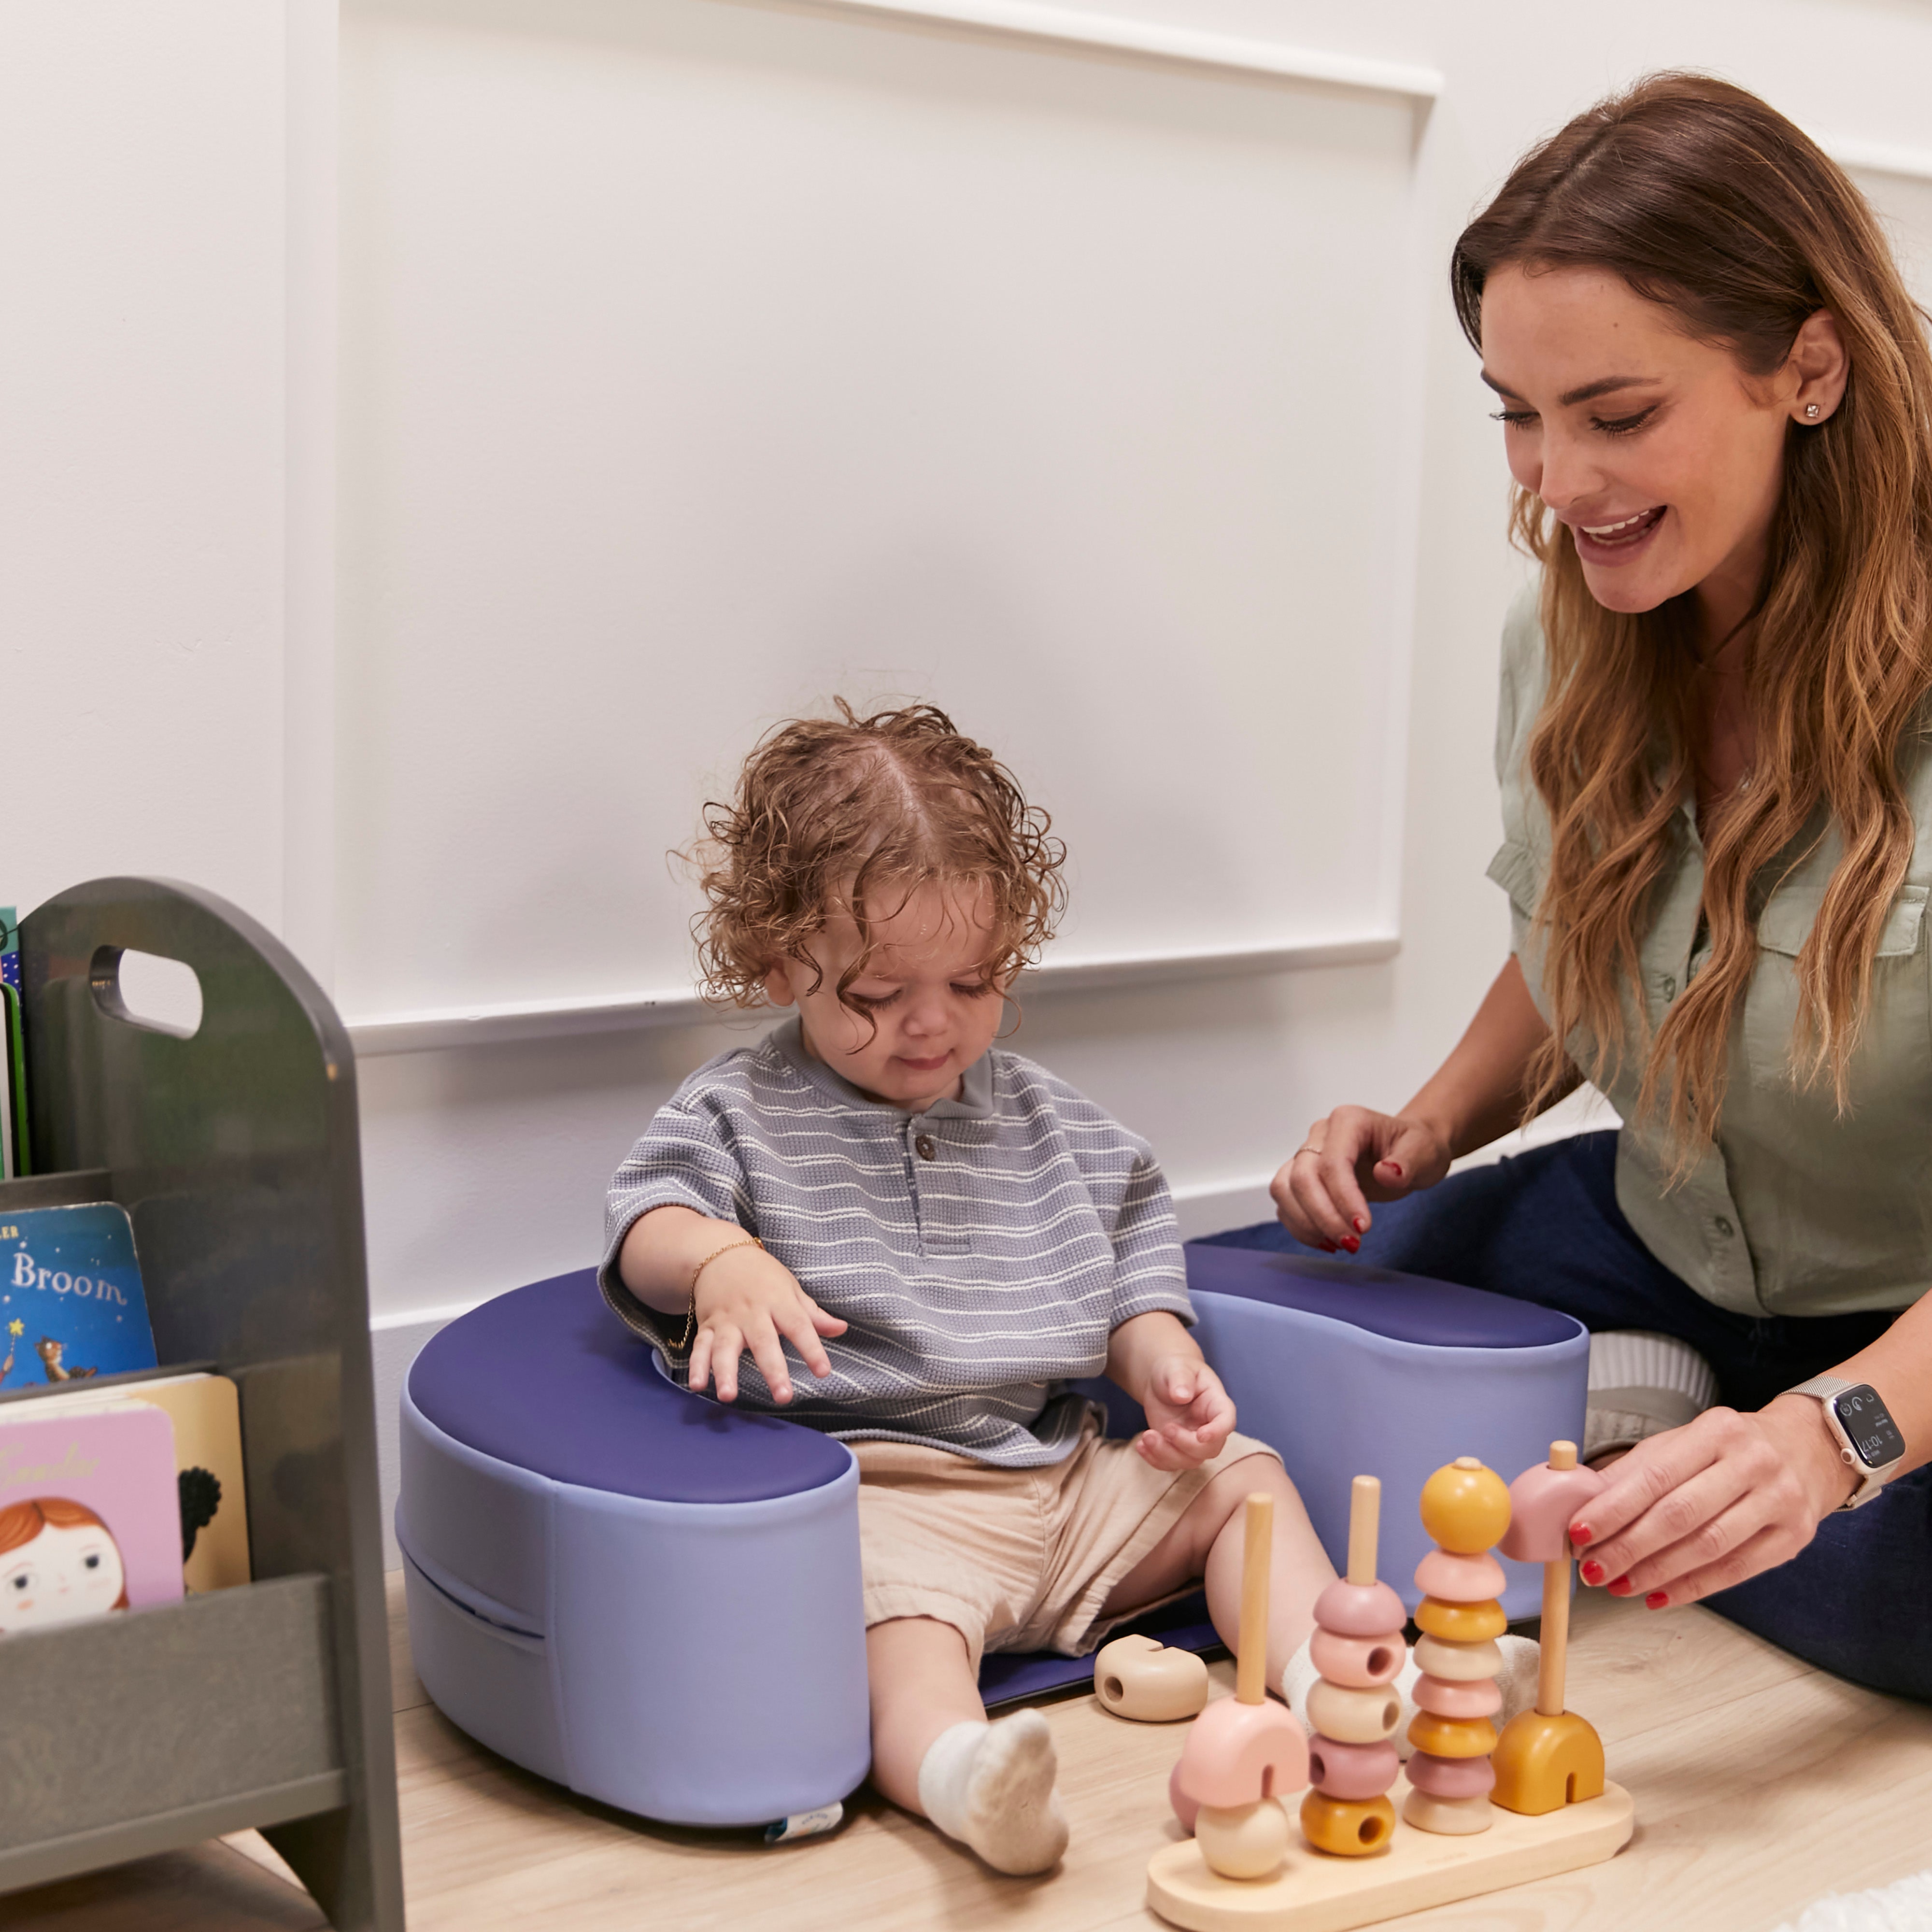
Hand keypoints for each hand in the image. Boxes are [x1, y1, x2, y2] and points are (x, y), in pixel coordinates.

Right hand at [686, 1245, 847, 1405]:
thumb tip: (841, 1329)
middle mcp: (752, 1312)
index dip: (812, 1349)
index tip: (823, 1372)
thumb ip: (813, 1314)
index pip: (798, 1326)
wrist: (720, 1255)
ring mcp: (726, 1320)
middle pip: (763, 1342)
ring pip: (726, 1347)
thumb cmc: (763, 1276)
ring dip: (726, 1372)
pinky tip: (697, 1385)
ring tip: (729, 1396)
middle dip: (773, 1370)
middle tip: (783, 1397)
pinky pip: (700, 1347)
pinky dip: (697, 1366)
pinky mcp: (706, 1326)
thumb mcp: (791, 1289)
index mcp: (778, 1301)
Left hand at [1135, 1355, 1235, 1471]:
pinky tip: (1141, 1445)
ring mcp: (1193, 1440)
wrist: (1163, 1381)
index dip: (1218, 1432)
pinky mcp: (1176, 1448)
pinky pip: (1171, 1463)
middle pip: (1209, 1449)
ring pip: (1189, 1461)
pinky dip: (1155, 1459)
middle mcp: (1209, 1426)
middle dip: (1185, 1444)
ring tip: (1146, 1436)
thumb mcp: (1176, 1368)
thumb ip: (1180, 1379)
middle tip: (1166, 1428)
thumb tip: (1181, 1395)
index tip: (1200, 1435)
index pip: (1226, 1422)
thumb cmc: (1175, 1370)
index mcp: (1217, 1404)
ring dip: (1166, 1454)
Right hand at [1271, 1106, 1451, 1250]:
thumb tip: (1387, 1173)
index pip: (1333, 1162)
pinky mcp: (1301, 1176)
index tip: (1364, 1228)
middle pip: (1301, 1177)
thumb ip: (1408, 1161)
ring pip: (1284, 1189)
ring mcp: (1307, 1154)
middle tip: (1353, 1243)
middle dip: (1323, 1216)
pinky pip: (1286, 1202)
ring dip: (1306, 1223)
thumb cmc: (1415, 1148)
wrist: (1408, 1152)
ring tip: (1340, 1243)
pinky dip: (1301, 1227)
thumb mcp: (1425, 1152)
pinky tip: (1328, 1241)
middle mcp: (1320, 1134)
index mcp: (1348, 1121)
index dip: (1344, 1198)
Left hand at [1570, 1398, 1858, 1607]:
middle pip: (1680, 1514)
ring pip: (1707, 1547)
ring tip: (1617, 1585)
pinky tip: (1657, 1596)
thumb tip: (1585, 1499)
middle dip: (1629, 1547)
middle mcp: (1752, 1463)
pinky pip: (1735, 1571)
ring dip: (1655, 1572)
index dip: (1613, 1508)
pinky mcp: (1794, 1538)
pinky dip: (1692, 1588)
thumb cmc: (1731, 1448)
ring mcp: (1779, 1501)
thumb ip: (1637, 1469)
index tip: (1579, 1532)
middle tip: (1592, 1569)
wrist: (1808, 1449)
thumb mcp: (1685, 1442)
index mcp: (1716, 1431)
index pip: (1655, 1476)